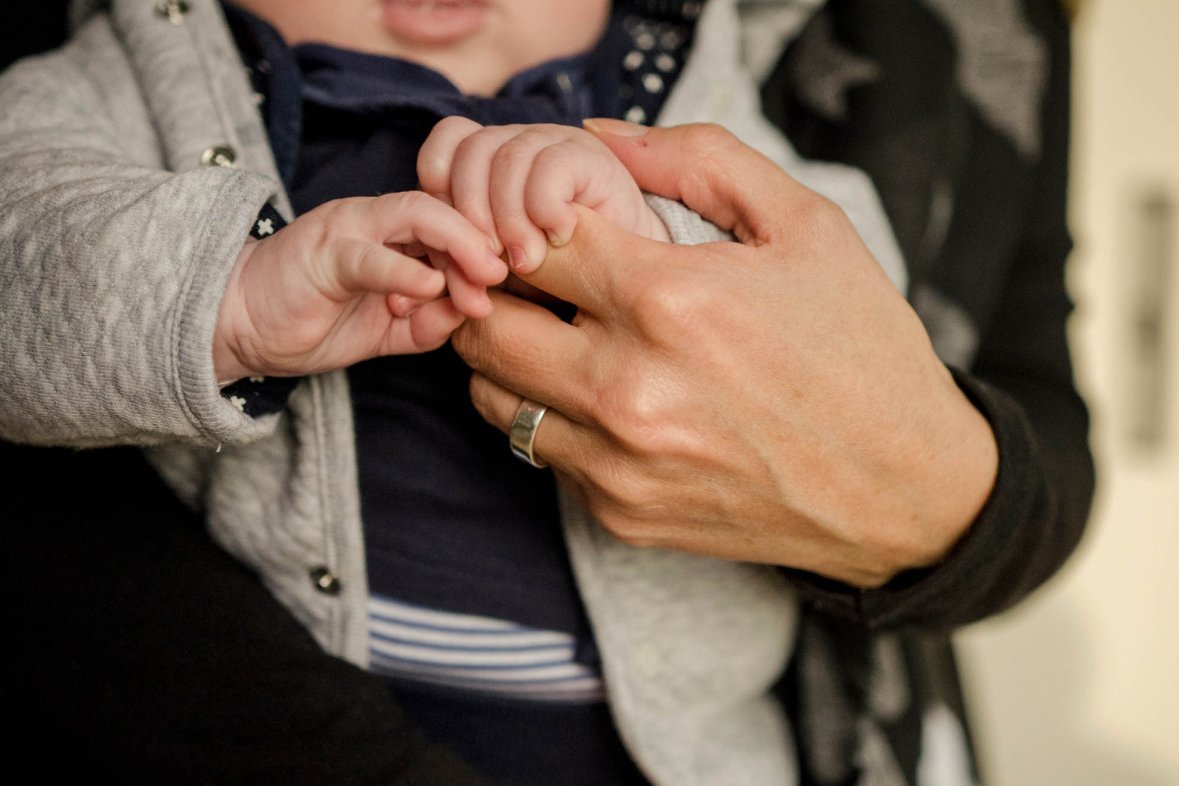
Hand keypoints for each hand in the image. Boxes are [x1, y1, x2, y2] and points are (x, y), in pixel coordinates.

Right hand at [214, 192, 506, 382]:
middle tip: (510, 274)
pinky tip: (431, 288)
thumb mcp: (389, 331)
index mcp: (397, 234)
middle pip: (449, 209)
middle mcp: (377, 220)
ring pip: (417, 216)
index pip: (459, 223)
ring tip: (484, 276)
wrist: (241, 325)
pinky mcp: (322, 254)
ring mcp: (349, 230)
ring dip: (459, 244)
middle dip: (487, 239)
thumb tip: (473, 314)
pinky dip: (404, 270)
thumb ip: (431, 322)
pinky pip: (370, 255)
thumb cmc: (315, 321)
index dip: (491, 246)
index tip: (515, 281)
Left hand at [417, 116, 669, 275]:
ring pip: (504, 158)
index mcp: (490, 162)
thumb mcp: (496, 278)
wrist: (635, 285)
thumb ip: (460, 272)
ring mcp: (557, 144)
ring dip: (507, 220)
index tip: (454, 258)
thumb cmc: (562, 285)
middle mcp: (520, 143)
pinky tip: (559, 239)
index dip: (440, 199)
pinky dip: (545, 209)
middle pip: (468, 152)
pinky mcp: (593, 157)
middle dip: (470, 220)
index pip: (442, 150)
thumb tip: (415, 293)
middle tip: (487, 271)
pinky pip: (548, 168)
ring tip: (526, 263)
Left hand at [451, 121, 997, 587]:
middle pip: (483, 322)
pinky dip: (554, 417)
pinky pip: (538, 453)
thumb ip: (698, 162)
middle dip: (496, 287)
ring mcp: (618, 461)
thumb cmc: (860, 348)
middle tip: (537, 278)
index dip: (523, 220)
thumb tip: (599, 139)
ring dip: (510, 355)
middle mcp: (629, 388)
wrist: (905, 488)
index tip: (553, 225)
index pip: (526, 239)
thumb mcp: (804, 226)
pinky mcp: (619, 513)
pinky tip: (609, 399)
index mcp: (671, 300)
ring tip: (565, 336)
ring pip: (490, 395)